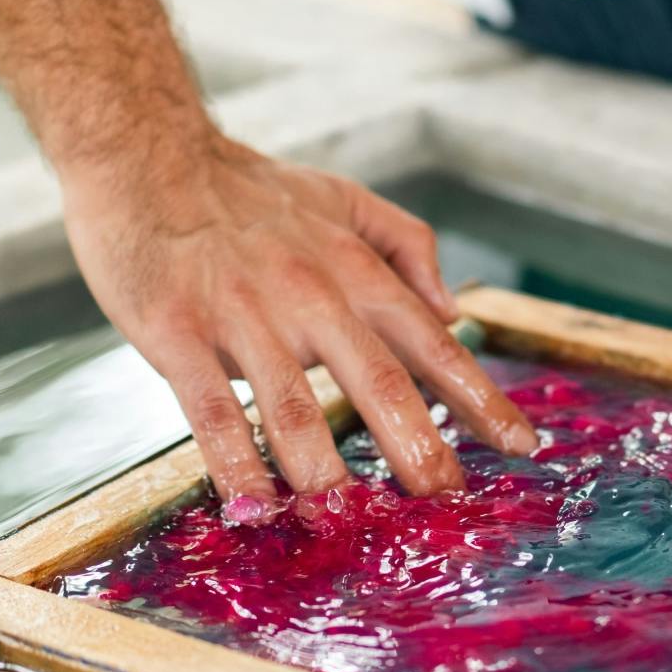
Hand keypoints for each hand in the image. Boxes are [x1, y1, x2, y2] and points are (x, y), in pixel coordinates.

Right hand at [59, 126, 537, 518]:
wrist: (146, 150)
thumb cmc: (247, 187)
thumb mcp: (344, 199)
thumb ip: (406, 246)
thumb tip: (455, 307)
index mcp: (356, 272)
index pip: (434, 345)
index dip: (482, 398)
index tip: (525, 446)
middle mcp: (311, 295)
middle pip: (378, 383)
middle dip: (418, 448)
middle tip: (445, 501)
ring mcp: (243, 316)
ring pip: (294, 408)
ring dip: (323, 472)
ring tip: (347, 521)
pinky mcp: (177, 332)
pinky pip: (211, 410)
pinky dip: (234, 463)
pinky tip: (252, 507)